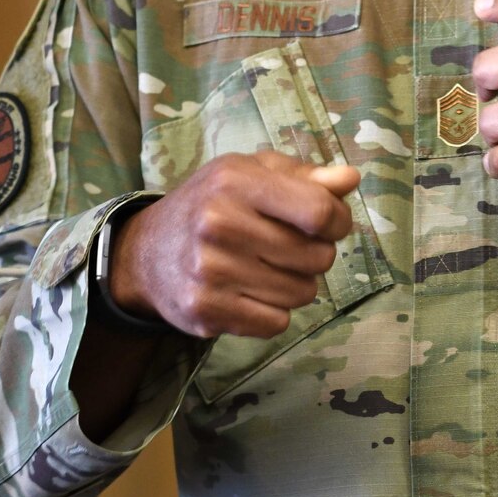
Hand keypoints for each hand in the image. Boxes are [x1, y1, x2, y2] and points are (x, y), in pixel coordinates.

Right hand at [110, 153, 360, 338]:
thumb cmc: (212, 204)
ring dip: (296, 285)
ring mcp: (210, 271)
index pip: (320, 212)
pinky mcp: (205, 311)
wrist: (146, 253)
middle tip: (290, 248)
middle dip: (316, 255)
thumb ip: (305, 177)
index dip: (338, 222)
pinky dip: (273, 312)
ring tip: (268, 269)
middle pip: (317, 257)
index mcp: (235, 181)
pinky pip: (276, 323)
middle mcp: (219, 223)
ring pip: (302, 294)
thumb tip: (351, 179)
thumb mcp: (251, 174)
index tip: (328, 224)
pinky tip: (250, 292)